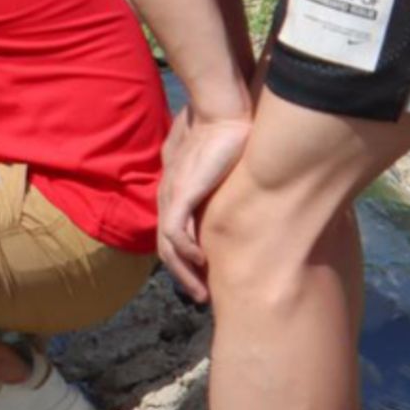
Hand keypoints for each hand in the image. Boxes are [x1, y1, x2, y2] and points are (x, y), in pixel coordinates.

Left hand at [157, 107, 251, 301]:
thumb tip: (242, 200)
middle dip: (183, 275)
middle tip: (199, 296)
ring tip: (200, 291)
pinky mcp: (181, 192)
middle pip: (167, 248)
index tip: (203, 279)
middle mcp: (170, 198)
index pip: (174, 236)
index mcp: (178, 194)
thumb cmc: (229, 136)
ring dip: (183, 272)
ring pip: (168, 246)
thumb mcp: (223, 169)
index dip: (185, 261)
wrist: (223, 113)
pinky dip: (184, 251)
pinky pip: (174, 231)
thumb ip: (224, 187)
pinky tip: (201, 262)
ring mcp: (172, 196)